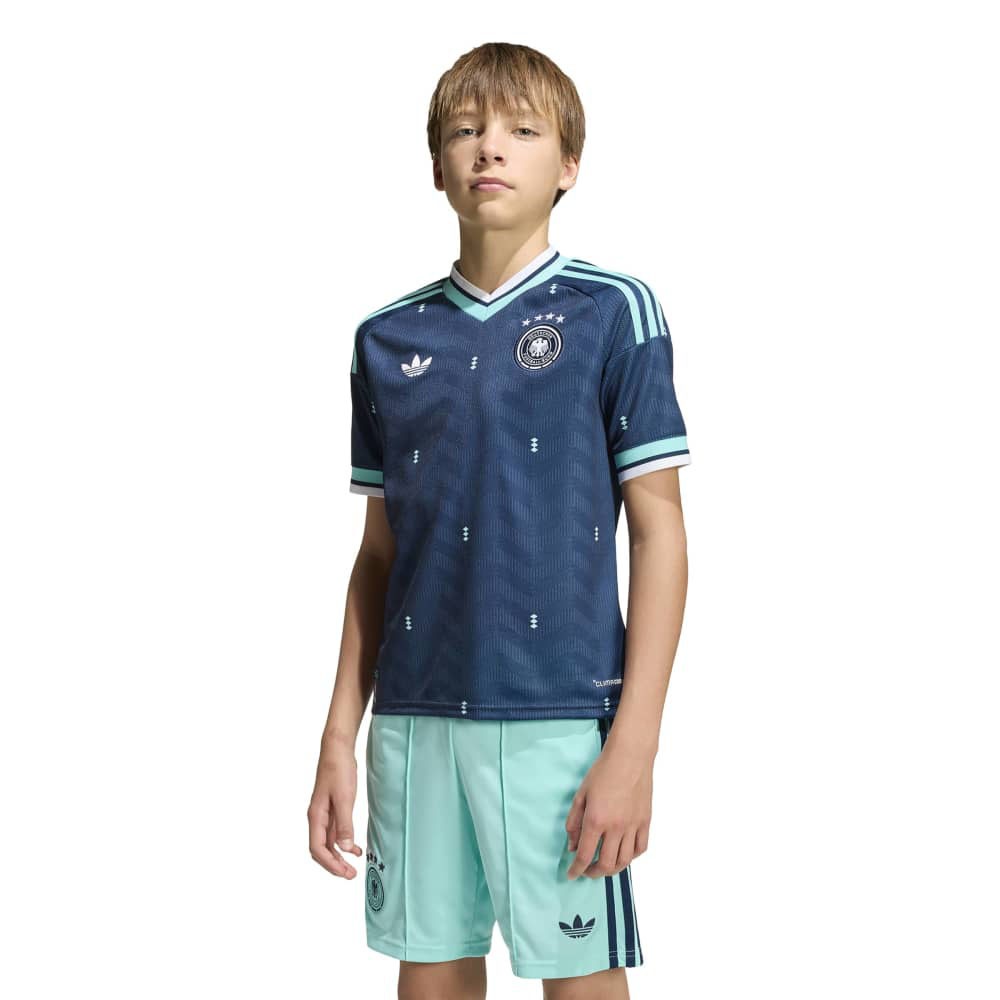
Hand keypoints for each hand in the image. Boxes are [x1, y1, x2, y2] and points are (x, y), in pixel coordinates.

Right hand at [308, 735, 363, 877]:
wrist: (338, 748)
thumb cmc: (338, 769)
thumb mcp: (344, 798)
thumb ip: (344, 824)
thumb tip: (344, 848)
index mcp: (316, 816)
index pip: (318, 849)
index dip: (330, 864)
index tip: (344, 873)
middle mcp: (317, 817)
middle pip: (321, 849)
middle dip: (333, 864)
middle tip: (350, 875)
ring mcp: (324, 813)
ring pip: (328, 842)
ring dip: (338, 856)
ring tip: (352, 866)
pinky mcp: (333, 807)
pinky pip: (335, 831)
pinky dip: (343, 842)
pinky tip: (354, 847)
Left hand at [564, 742, 652, 878]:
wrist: (629, 757)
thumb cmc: (602, 772)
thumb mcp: (581, 794)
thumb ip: (574, 822)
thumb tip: (573, 846)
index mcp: (596, 820)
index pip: (585, 855)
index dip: (576, 869)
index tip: (571, 875)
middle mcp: (615, 827)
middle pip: (606, 864)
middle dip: (594, 873)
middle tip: (587, 871)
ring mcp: (633, 826)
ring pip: (625, 861)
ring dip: (613, 869)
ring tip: (604, 866)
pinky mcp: (645, 822)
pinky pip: (640, 848)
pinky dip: (631, 857)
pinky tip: (623, 855)